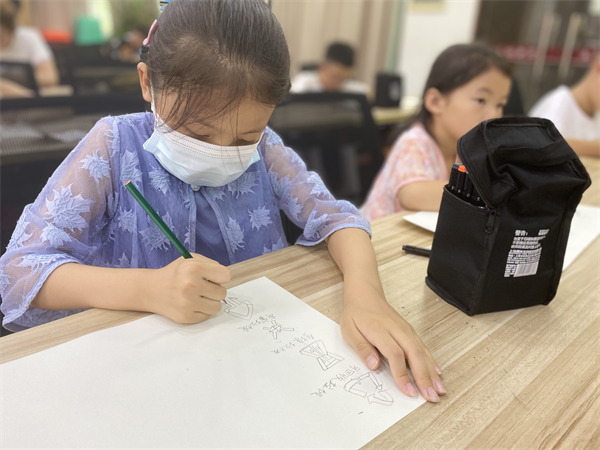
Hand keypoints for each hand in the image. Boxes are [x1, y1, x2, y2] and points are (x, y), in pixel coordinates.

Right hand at [144, 253, 230, 323]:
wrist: (151, 290)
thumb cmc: (175, 273)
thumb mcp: (191, 259)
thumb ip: (211, 264)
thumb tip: (225, 278)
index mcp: (194, 268)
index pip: (226, 276)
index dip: (220, 276)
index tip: (211, 277)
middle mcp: (190, 286)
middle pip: (222, 293)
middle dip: (214, 290)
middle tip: (202, 287)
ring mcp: (188, 304)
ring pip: (217, 307)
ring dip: (210, 302)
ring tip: (198, 296)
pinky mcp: (185, 317)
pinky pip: (207, 316)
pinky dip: (201, 311)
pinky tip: (191, 304)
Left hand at [340, 282, 445, 402]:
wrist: (365, 295)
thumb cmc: (356, 314)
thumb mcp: (349, 330)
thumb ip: (361, 348)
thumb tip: (373, 366)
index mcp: (380, 330)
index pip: (394, 354)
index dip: (402, 374)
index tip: (408, 391)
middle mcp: (397, 329)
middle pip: (414, 354)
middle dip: (424, 376)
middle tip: (431, 396)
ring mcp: (406, 330)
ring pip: (421, 351)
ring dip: (431, 371)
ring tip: (439, 390)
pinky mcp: (410, 331)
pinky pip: (423, 347)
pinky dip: (431, 361)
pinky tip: (437, 373)